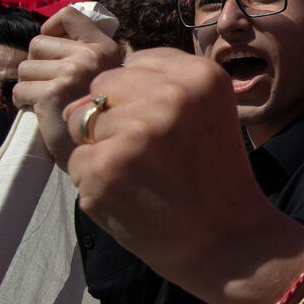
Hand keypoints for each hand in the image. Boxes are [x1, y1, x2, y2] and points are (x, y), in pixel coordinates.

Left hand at [14, 7, 123, 170]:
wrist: (100, 152)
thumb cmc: (98, 115)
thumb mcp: (102, 77)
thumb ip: (86, 55)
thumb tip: (52, 33)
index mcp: (106, 49)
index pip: (70, 16)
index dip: (52, 26)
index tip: (53, 44)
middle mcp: (91, 57)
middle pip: (38, 44)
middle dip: (37, 65)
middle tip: (53, 86)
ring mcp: (72, 73)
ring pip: (25, 67)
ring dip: (30, 85)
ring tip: (49, 101)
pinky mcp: (52, 92)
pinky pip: (21, 90)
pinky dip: (24, 103)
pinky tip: (42, 112)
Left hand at [63, 49, 270, 283]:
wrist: (227, 240)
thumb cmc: (213, 176)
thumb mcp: (210, 110)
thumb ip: (165, 81)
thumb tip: (98, 82)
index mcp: (201, 76)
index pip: (133, 63)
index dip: (140, 98)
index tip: (169, 129)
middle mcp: (170, 97)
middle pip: (100, 89)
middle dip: (112, 119)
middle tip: (151, 155)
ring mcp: (136, 133)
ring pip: (81, 124)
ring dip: (100, 150)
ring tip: (140, 175)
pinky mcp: (106, 169)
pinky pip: (76, 161)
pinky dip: (95, 183)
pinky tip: (130, 197)